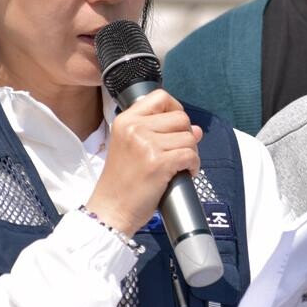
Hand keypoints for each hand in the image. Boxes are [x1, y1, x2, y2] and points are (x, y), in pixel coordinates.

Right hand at [86, 89, 201, 236]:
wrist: (111, 209)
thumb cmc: (122, 182)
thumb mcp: (130, 147)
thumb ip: (160, 133)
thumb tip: (196, 129)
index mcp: (126, 120)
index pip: (160, 97)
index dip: (175, 109)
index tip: (176, 126)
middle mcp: (135, 128)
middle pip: (180, 118)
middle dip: (186, 135)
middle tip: (178, 152)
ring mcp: (147, 144)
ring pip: (189, 137)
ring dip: (191, 153)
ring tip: (179, 166)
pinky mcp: (159, 162)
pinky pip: (190, 155)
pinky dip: (193, 165)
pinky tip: (185, 173)